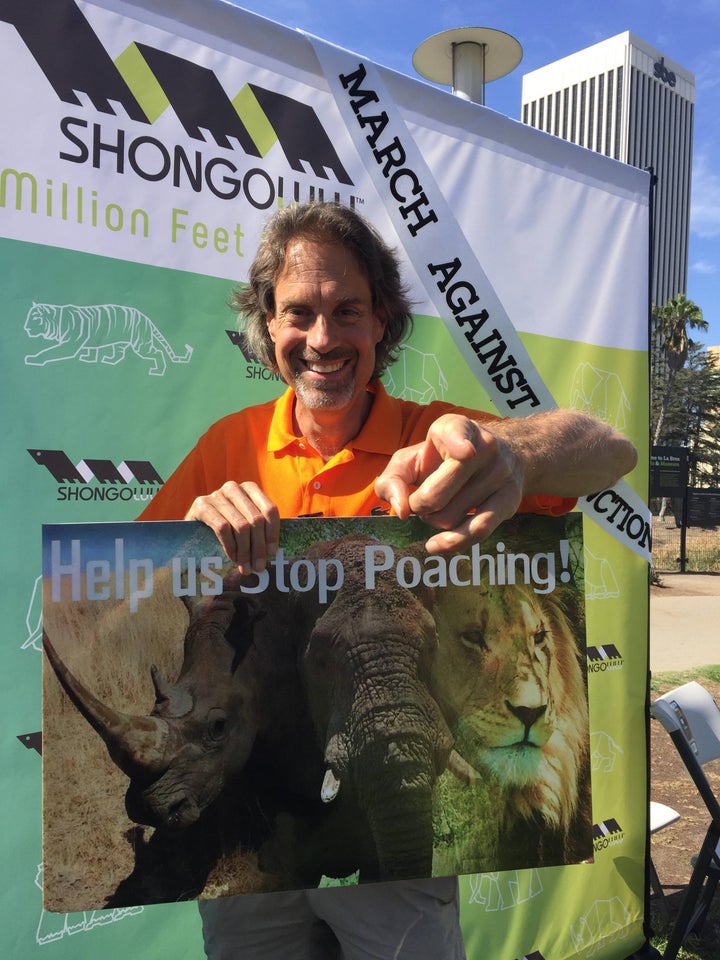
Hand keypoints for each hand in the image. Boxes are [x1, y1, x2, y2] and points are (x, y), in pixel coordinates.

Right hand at [184, 481, 279, 574]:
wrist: (192, 530)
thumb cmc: (226, 529)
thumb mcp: (245, 524)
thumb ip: (260, 530)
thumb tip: (274, 552)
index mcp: (250, 489)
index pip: (270, 510)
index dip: (272, 533)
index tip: (272, 553)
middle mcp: (233, 488)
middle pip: (256, 519)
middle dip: (259, 547)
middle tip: (258, 566)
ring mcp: (216, 495)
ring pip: (241, 525)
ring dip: (245, 551)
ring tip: (245, 567)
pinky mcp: (201, 505)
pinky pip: (222, 528)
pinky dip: (230, 545)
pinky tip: (232, 557)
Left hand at [375, 414, 523, 553]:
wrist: (502, 456)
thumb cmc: (443, 459)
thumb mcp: (412, 459)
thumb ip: (392, 479)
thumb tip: (401, 510)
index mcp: (454, 428)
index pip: (457, 433)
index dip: (459, 443)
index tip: (466, 453)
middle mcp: (483, 447)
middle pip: (437, 493)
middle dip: (419, 506)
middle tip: (420, 503)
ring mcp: (500, 473)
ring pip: (451, 516)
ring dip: (434, 521)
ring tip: (435, 512)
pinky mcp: (509, 499)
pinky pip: (479, 529)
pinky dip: (454, 542)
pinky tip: (435, 545)